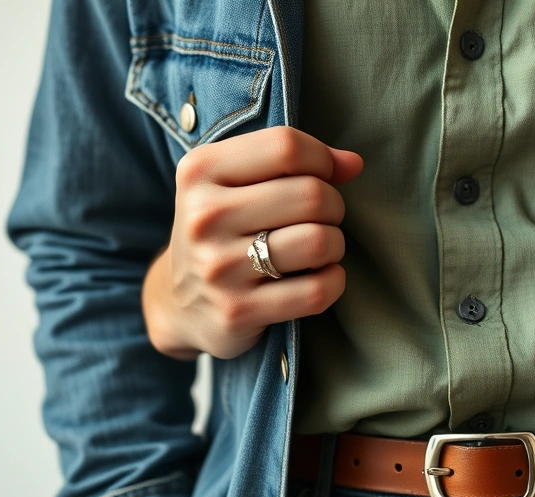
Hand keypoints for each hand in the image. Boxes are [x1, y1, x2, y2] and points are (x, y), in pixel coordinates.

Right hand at [143, 127, 362, 359]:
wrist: (180, 303)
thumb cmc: (224, 230)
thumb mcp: (238, 183)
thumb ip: (295, 162)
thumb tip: (354, 163)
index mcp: (200, 171)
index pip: (286, 146)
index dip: (321, 159)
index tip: (321, 176)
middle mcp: (204, 217)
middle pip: (311, 194)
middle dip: (333, 206)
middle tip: (321, 219)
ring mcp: (218, 268)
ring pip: (319, 241)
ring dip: (335, 245)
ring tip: (320, 249)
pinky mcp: (238, 311)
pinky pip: (316, 291)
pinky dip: (333, 282)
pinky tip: (319, 278)